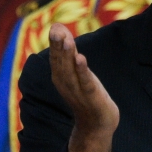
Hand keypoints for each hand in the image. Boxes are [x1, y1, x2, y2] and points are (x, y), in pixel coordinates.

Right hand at [49, 23, 118, 151]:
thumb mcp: (75, 70)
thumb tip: (57, 27)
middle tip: (56, 30)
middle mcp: (65, 83)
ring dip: (68, 55)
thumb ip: (67, 51)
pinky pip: (85, 82)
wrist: (97, 124)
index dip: (55, 43)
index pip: (55, 57)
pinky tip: (81, 59)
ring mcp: (77, 91)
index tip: (55, 27)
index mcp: (60, 77)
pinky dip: (82, 71)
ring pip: (70, 71)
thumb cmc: (86, 94)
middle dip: (58, 46)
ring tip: (68, 40)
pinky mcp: (91, 96)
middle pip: (60, 62)